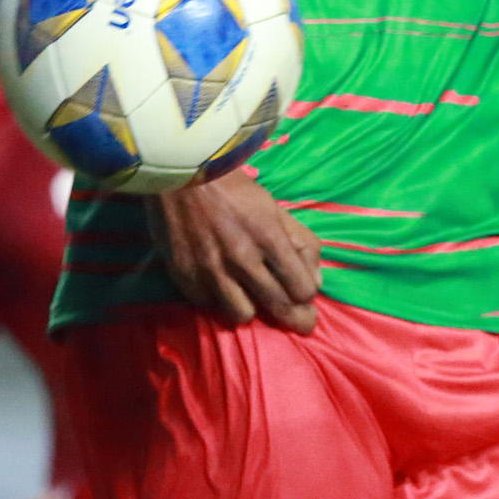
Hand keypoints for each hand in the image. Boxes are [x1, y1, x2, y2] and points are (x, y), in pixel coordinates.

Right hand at [148, 171, 321, 329]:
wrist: (182, 176)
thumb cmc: (236, 190)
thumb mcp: (277, 210)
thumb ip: (302, 244)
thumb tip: (315, 283)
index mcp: (270, 238)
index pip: (301, 288)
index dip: (306, 294)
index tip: (303, 292)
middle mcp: (241, 259)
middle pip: (277, 306)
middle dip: (295, 317)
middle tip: (301, 322)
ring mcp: (210, 270)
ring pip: (242, 315)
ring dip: (251, 308)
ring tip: (251, 297)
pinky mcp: (183, 275)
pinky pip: (208, 305)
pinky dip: (217, 299)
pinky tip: (220, 286)